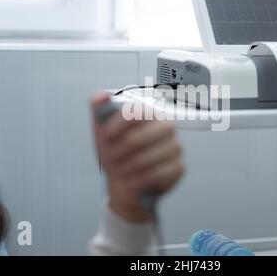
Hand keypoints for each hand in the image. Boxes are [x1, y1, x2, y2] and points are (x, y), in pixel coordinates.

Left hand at [91, 93, 183, 221]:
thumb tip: (101, 95)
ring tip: (120, 171)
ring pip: (145, 159)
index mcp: (150, 113)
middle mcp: (166, 127)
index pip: (135, 111)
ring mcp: (174, 147)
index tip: (105, 138)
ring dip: (126, 169)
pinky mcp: (178, 167)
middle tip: (111, 158)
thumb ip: (98, 107)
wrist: (125, 178)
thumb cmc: (116, 151)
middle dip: (117, 153)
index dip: (115, 126)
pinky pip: (157, 175)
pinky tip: (131, 181)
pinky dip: (138, 181)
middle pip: (136, 139)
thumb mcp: (102, 128)